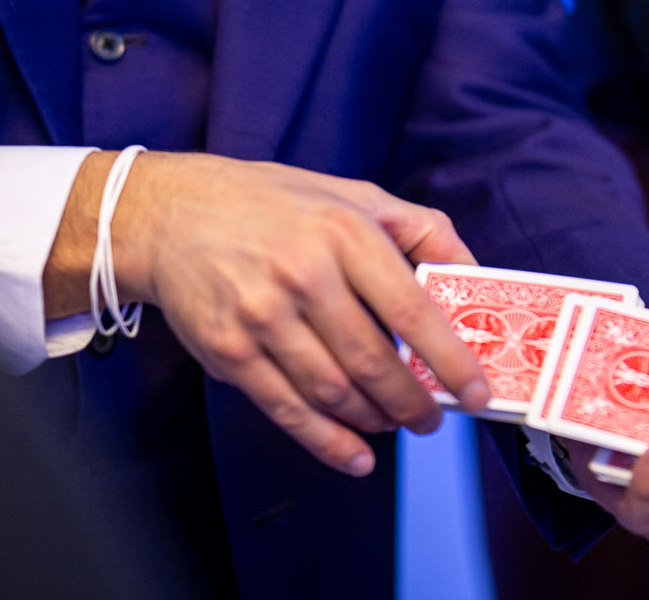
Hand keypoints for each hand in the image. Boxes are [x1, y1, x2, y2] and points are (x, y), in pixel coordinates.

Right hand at [45, 151, 490, 476]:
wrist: (173, 217)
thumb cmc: (272, 204)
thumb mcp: (353, 194)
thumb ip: (419, 230)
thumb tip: (473, 274)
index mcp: (344, 233)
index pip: (411, 308)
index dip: (449, 359)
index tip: (475, 390)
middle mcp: (303, 276)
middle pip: (373, 361)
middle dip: (414, 402)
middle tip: (433, 417)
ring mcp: (262, 318)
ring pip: (334, 392)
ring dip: (375, 419)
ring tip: (396, 423)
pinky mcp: (230, 352)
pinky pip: (288, 411)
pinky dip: (328, 442)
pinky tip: (356, 454)